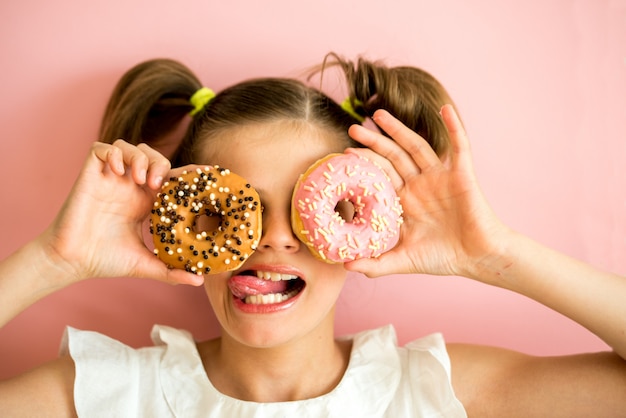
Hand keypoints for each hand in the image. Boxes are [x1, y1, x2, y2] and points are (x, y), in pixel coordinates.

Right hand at [41, 140, 202, 285]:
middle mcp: (129, 187)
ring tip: (141, 178)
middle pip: (152, 156)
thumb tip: (198, 281)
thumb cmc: (105, 261)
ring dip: (139, 156)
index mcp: (145, 202)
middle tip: (158, 184)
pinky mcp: (90, 174)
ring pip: (130, 147)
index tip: (206, 175)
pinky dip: (113, 153)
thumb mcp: (145, 264)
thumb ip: (171, 271)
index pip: (170, 177)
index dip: (187, 173)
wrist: (72, 261)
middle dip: (160, 163)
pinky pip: (101, 148)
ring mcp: (109, 179)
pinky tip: (117, 172)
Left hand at [344, 105, 508, 278]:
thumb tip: (345, 266)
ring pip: (416, 146)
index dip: (363, 164)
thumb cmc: (443, 258)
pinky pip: (460, 146)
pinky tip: (445, 109)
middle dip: (373, 142)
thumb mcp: (403, 260)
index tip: (343, 155)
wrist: (478, 258)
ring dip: (399, 129)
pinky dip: (454, 126)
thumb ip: (375, 264)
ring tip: (379, 115)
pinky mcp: (462, 174)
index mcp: (404, 200)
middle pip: (392, 156)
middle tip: (352, 127)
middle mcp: (419, 184)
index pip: (379, 176)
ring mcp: (440, 177)